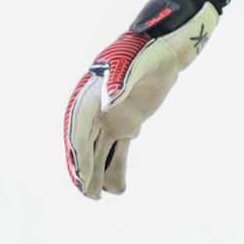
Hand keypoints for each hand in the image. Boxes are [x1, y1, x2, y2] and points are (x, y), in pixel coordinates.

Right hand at [64, 0, 218, 197]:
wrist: (165, 46)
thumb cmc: (147, 52)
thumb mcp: (134, 65)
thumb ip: (118, 84)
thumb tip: (106, 107)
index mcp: (92, 95)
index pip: (80, 129)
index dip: (78, 154)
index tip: (81, 175)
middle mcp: (97, 109)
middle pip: (86, 144)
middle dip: (84, 170)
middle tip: (88, 195)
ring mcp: (111, 117)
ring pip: (100, 151)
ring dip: (98, 173)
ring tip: (98, 197)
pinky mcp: (127, 122)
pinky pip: (118, 150)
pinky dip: (117, 167)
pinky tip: (119, 189)